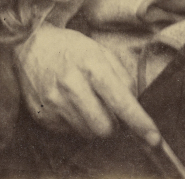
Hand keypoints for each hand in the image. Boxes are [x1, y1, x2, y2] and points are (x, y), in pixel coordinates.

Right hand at [15, 23, 160, 144]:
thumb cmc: (71, 48)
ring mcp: (54, 103)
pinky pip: (71, 132)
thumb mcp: (100, 51)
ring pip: (89, 133)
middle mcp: (71, 85)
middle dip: (114, 124)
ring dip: (96, 124)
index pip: (120, 100)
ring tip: (89, 103)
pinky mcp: (43, 116)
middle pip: (105, 127)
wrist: (31, 46)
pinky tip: (71, 104)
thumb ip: (122, 76)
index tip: (154, 137)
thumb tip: (135, 103)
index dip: (139, 121)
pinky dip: (78, 123)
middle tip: (111, 110)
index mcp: (91, 64)